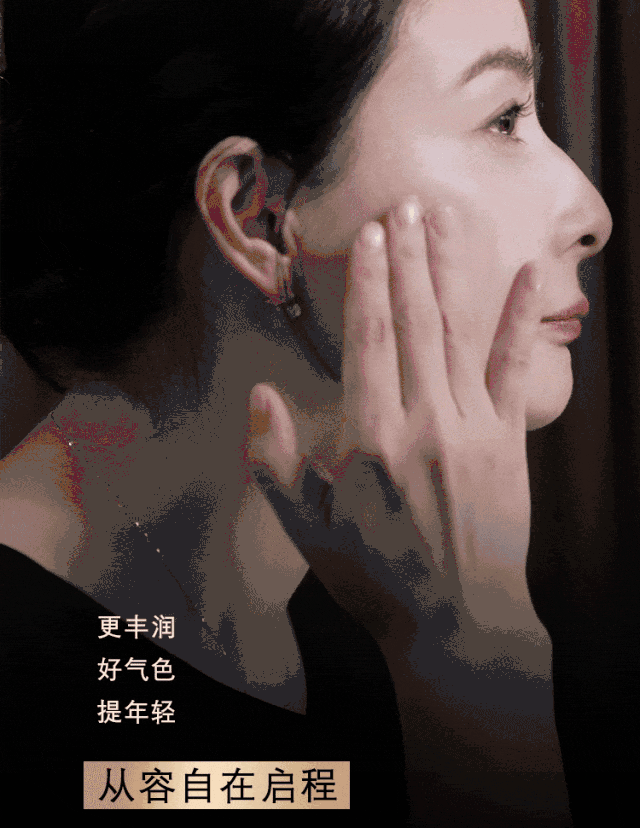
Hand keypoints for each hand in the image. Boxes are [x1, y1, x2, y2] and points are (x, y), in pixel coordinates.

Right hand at [248, 199, 545, 657]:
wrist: (457, 623)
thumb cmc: (374, 577)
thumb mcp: (306, 528)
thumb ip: (278, 460)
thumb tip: (261, 393)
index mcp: (371, 437)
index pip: (370, 338)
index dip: (371, 280)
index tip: (371, 234)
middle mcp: (424, 420)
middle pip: (415, 321)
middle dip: (408, 258)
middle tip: (405, 204)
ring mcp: (472, 427)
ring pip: (458, 333)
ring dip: (450, 272)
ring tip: (444, 220)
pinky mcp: (508, 441)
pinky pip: (514, 371)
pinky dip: (521, 321)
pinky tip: (528, 276)